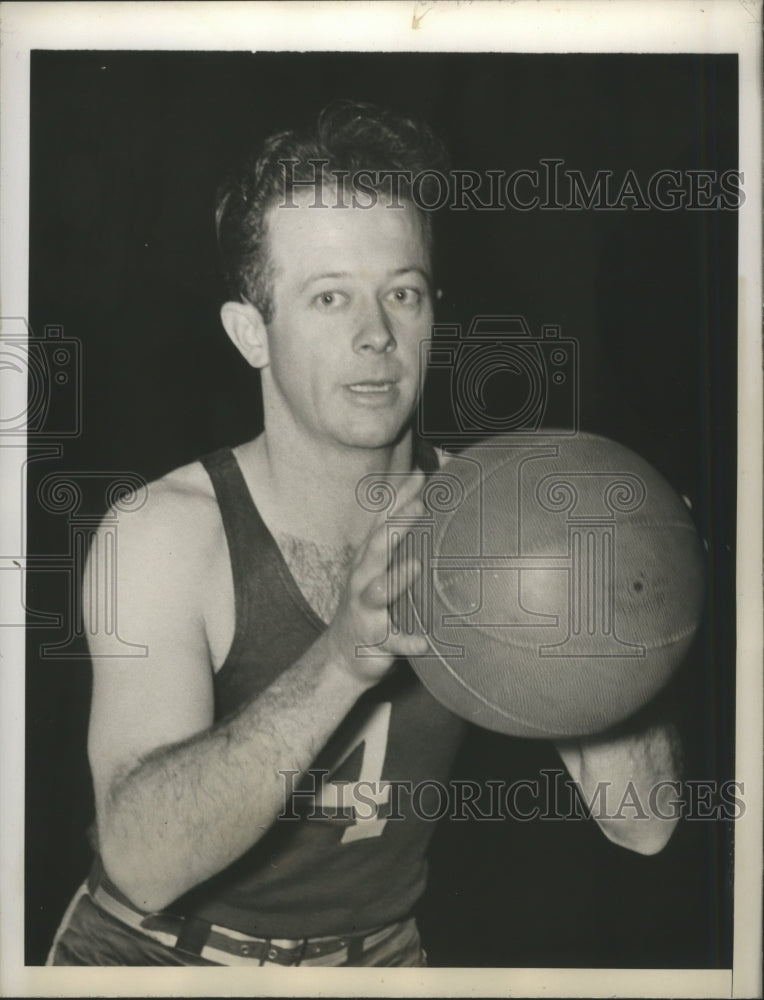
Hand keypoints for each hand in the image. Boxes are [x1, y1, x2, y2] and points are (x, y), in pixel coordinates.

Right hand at [323, 471, 430, 687]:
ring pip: (378, 591)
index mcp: (368, 560)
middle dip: (397, 526)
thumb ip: (396, 537)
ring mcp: (366, 609)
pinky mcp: (374, 639)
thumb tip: (423, 499)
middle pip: (377, 548)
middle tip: (421, 505)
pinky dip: (406, 641)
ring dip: (396, 578)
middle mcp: (364, 579)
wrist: (341, 655)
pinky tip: (424, 642)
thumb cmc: (369, 603)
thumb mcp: (378, 567)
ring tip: (416, 565)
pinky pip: (391, 641)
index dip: (399, 497)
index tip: (420, 475)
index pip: (383, 522)